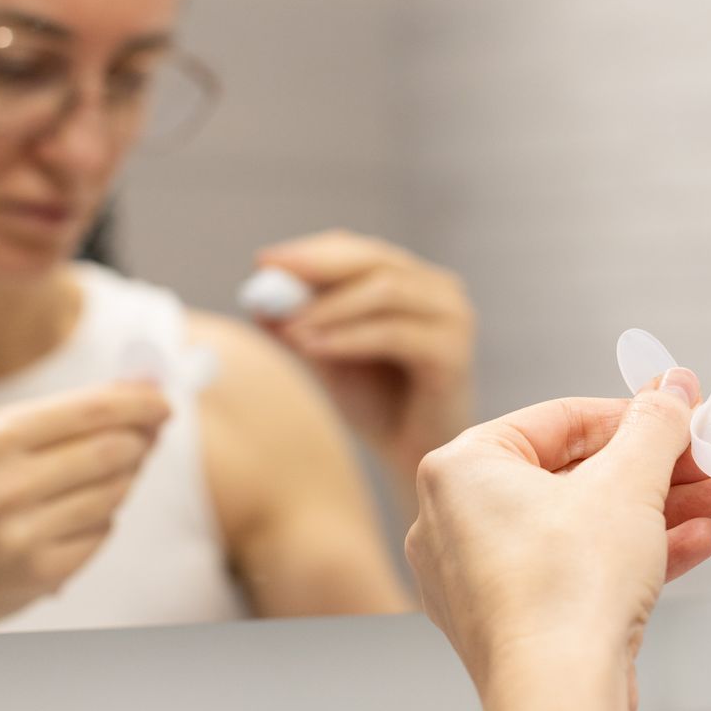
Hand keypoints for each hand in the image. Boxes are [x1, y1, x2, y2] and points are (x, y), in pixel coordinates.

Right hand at [0, 382, 170, 638]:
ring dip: (123, 481)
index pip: (91, 410)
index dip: (140, 402)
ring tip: (97, 481)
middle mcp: (5, 486)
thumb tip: (138, 390)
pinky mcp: (41, 572)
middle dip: (141, 441)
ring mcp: (23, 534)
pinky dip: (100, 522)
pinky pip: (103, 532)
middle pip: (114, 450)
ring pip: (116, 491)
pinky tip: (70, 522)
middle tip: (146, 439)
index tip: (164, 401)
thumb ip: (61, 418)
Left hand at [255, 231, 475, 498]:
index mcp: (412, 281)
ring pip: (385, 290)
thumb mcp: (329, 356)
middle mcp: (438, 289)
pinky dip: (348, 337)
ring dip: (329, 306)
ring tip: (287, 327)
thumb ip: (300, 324)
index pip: (358, 251)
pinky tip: (310, 349)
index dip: (311, 251)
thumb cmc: (376, 406)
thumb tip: (257, 296)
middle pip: (375, 260)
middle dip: (318, 266)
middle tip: (271, 278)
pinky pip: (394, 333)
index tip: (264, 261)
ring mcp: (452, 317)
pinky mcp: (453, 352)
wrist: (414, 459)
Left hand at [405, 372, 710, 710]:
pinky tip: (694, 544)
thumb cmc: (566, 593)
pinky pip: (577, 568)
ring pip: (584, 524)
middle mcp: (458, 520)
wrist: (559, 698)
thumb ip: (656, 425)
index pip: (560, 418)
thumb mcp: (629, 482)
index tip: (680, 413)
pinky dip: (632, 553)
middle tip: (708, 462)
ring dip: (658, 512)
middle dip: (658, 471)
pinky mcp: (514, 621)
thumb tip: (674, 387)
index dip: (634, 414)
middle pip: (577, 473)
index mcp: (461, 469)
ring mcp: (482, 577)